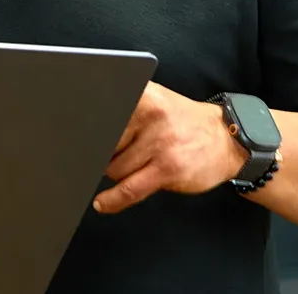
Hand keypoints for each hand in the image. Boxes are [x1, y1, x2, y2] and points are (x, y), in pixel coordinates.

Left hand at [93, 82, 243, 214]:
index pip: (101, 111)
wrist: (227, 139)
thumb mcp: (153, 103)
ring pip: (113, 168)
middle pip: (103, 142)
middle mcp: (152, 115)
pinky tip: (103, 202)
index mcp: (144, 94)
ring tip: (129, 165)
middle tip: (105, 154)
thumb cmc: (183, 122)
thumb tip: (83, 129)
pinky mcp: (168, 169)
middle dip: (99, 153)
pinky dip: (112, 200)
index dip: (83, 128)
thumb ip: (123, 109)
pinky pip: (129, 189)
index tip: (70, 137)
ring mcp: (161, 143)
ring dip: (114, 172)